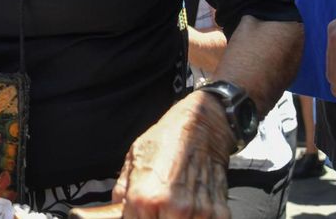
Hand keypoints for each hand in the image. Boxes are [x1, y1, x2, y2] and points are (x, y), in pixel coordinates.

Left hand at [113, 91, 232, 218]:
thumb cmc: (166, 138)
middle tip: (158, 209)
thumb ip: (122, 190)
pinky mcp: (218, 213)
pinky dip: (198, 218)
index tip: (140, 213)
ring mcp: (197, 212)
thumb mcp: (133, 158)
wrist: (202, 125)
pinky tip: (192, 208)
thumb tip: (117, 210)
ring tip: (173, 207)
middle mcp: (172, 209)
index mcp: (144, 198)